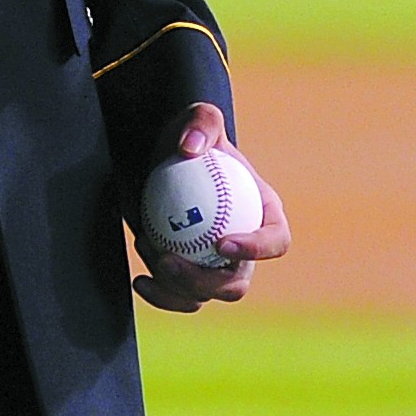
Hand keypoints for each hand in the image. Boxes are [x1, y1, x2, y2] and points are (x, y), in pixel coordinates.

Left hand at [131, 101, 291, 311]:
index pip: (276, 241)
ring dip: (175, 284)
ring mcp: (215, 267)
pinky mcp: (187, 275)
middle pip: (237, 283)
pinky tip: (139, 280)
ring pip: (205, 295)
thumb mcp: (198, 117)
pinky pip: (179, 297)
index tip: (221, 243)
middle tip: (169, 260)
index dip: (257, 250)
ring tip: (148, 249)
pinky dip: (161, 295)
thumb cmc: (190, 137)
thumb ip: (201, 122)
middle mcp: (245, 250)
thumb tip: (190, 149)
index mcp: (264, 215)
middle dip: (205, 281)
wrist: (161, 160)